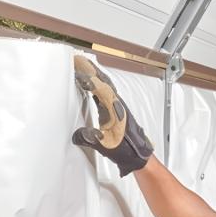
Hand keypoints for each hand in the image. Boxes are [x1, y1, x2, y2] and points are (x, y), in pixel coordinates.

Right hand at [72, 55, 154, 176]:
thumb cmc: (127, 150)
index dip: (88, 77)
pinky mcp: (116, 110)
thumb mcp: (106, 147)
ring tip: (82, 66)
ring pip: (105, 85)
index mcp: (115, 110)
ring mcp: (118, 106)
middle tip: (77, 60)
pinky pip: (106, 92)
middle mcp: (118, 105)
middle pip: (103, 81)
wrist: (138, 156)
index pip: (100, 88)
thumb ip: (91, 139)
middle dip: (90, 69)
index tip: (77, 69)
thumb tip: (77, 135)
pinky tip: (91, 85)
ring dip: (94, 74)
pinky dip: (98, 84)